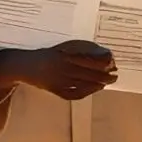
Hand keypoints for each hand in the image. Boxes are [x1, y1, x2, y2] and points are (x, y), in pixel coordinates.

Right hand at [0, 40, 117, 100]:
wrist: (26, 66)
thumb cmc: (47, 55)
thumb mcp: (63, 48)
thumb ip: (80, 50)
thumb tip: (102, 54)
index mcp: (66, 54)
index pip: (91, 59)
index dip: (104, 61)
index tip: (112, 60)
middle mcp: (63, 67)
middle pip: (90, 73)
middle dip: (106, 74)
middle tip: (115, 74)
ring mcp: (60, 80)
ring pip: (85, 83)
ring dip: (100, 83)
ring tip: (108, 81)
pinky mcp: (57, 90)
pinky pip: (76, 93)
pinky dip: (88, 91)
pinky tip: (96, 88)